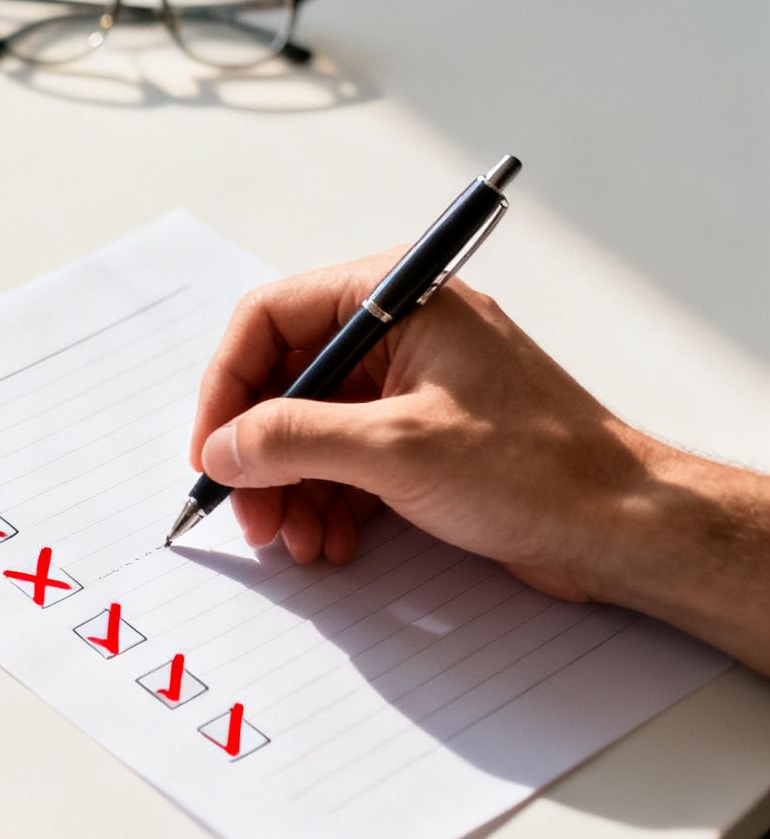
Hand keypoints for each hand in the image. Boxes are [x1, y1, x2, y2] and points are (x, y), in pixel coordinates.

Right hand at [187, 250, 651, 600]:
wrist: (627, 530)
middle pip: (285, 379)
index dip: (227, 386)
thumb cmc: (540, 469)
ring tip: (293, 539)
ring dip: (290, 486)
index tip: (211, 448)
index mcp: (399, 298)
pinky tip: (330, 540)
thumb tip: (223, 448)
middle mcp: (401, 330)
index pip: (271, 319)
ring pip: (311, 426)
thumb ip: (293, 440)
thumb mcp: (396, 450)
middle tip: (247, 510)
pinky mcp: (423, 435)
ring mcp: (412, 384)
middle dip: (259, 451)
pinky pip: (346, 458)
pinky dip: (326, 500)